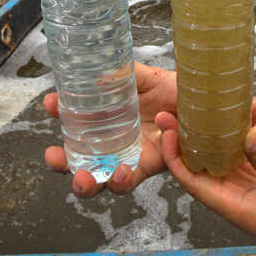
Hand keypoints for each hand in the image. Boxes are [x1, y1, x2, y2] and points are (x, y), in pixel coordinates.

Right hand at [43, 61, 177, 196]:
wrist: (205, 103)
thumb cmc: (176, 90)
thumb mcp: (147, 77)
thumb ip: (125, 74)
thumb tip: (99, 73)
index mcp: (108, 116)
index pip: (76, 117)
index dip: (59, 112)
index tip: (50, 103)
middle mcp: (114, 140)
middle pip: (78, 157)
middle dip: (61, 162)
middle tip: (53, 157)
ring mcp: (129, 156)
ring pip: (99, 178)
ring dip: (85, 182)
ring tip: (83, 178)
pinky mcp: (148, 167)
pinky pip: (130, 180)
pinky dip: (120, 181)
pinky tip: (119, 173)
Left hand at [155, 111, 255, 255]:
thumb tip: (250, 134)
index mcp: (231, 205)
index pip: (192, 180)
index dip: (175, 157)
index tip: (167, 132)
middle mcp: (232, 195)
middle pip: (201, 165)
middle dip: (187, 139)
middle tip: (174, 110)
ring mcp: (245, 187)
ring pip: (222, 157)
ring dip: (216, 134)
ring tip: (207, 107)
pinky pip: (244, 155)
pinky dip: (243, 137)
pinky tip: (245, 117)